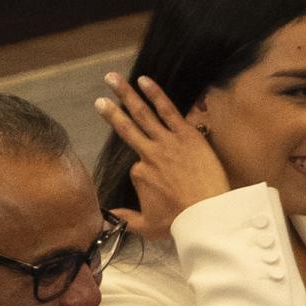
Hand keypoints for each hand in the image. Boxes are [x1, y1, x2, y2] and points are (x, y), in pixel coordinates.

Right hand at [94, 72, 236, 236]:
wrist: (206, 213)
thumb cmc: (179, 221)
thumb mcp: (147, 227)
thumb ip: (126, 219)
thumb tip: (107, 218)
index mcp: (139, 174)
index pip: (137, 168)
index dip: (145, 176)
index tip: (159, 187)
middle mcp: (148, 154)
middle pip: (126, 129)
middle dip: (111, 112)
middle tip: (99, 100)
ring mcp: (166, 141)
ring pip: (142, 114)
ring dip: (126, 94)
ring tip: (112, 78)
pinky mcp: (185, 134)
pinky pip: (168, 110)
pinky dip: (156, 94)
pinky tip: (144, 80)